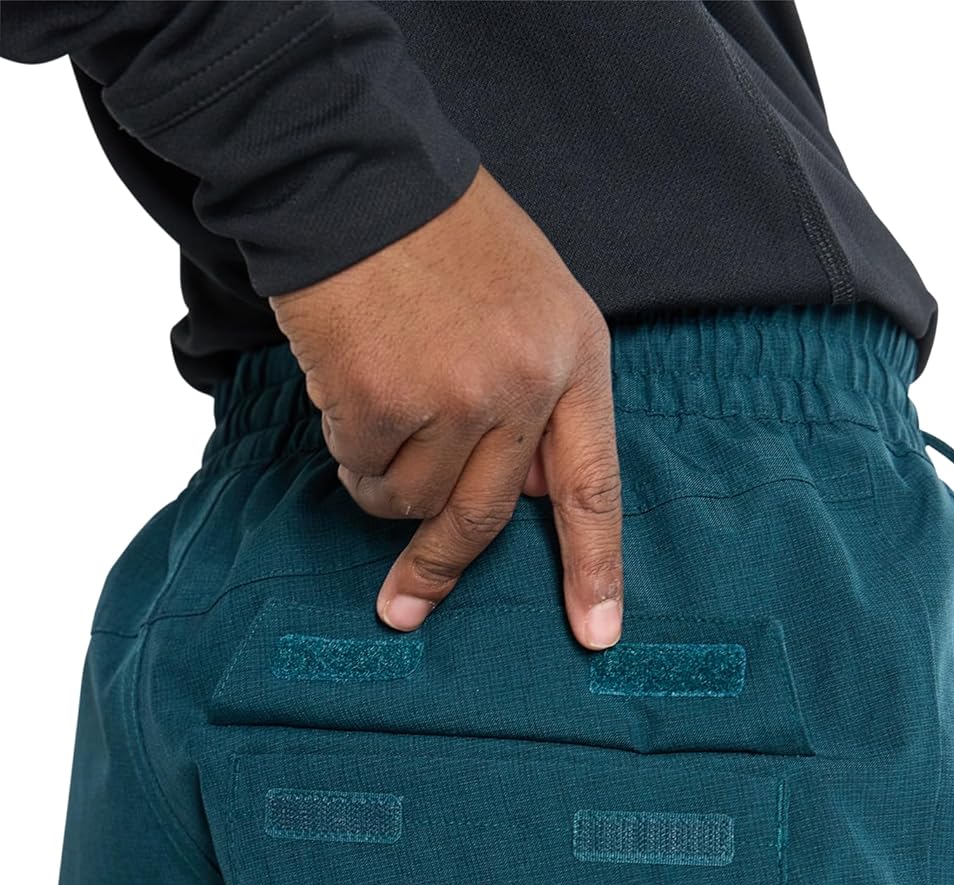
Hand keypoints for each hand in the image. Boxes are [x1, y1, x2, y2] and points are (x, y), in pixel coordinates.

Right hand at [269, 166, 622, 648]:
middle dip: (439, 568)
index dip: (595, 567)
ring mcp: (453, 393)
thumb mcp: (533, 302)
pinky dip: (346, 447)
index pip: (593, 486)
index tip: (596, 635)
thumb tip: (526, 490)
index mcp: (575, 357)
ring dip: (383, 479)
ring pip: (413, 500)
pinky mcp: (379, 399)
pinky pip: (360, 468)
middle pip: (486, 516)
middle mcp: (524, 383)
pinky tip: (346, 387)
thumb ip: (540, 395)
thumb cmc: (444, 236)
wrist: (356, 170)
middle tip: (405, 607)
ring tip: (373, 409)